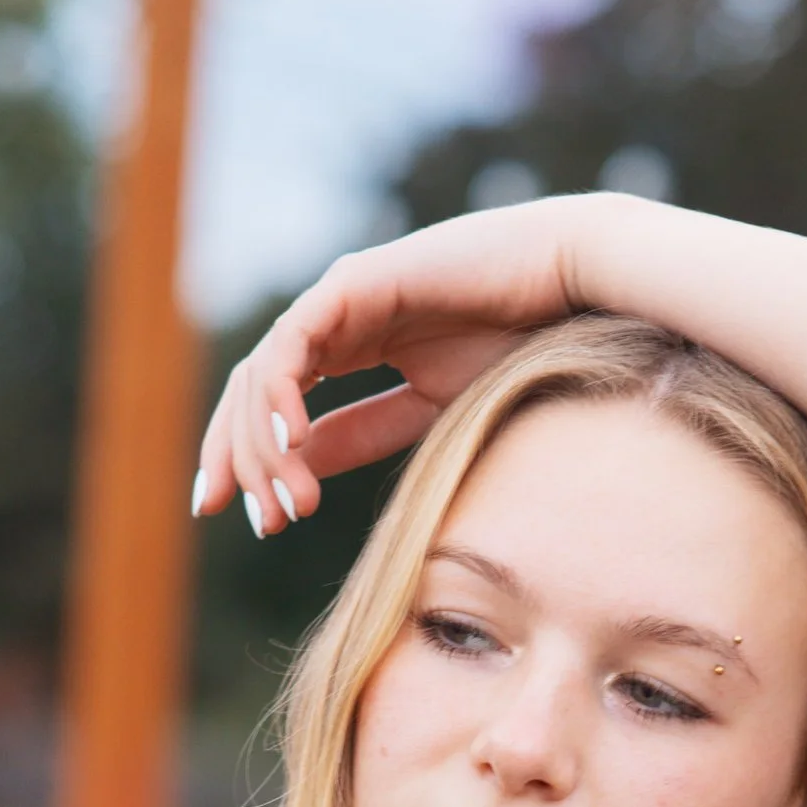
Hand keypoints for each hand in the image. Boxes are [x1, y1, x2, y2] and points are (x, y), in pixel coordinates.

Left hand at [195, 200, 596, 539]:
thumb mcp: (427, 408)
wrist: (568, 286)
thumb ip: (363, 432)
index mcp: (349, 347)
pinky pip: (293, 342)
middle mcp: (333, 321)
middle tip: (254, 523)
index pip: (274, 407)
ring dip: (264, 445)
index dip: (254, 464)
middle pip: (253, 394)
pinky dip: (281, 394)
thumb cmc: (518, 342)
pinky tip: (292, 443)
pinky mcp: (353, 282)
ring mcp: (338, 298)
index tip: (259, 523)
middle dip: (239, 460)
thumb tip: (301, 466)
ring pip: (264, 375)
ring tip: (287, 503)